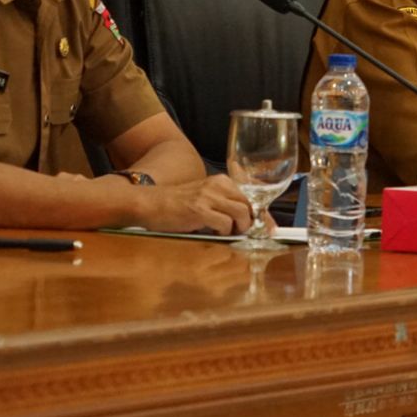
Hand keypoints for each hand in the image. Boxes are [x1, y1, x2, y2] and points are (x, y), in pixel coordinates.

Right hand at [136, 174, 252, 234]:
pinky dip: (224, 233)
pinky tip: (214, 234)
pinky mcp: (199, 210)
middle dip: (252, 223)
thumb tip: (244, 221)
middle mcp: (217, 185)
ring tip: (228, 234)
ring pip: (241, 213)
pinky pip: (225, 223)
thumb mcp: (203, 197)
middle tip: (245, 235)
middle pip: (249, 205)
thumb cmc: (175, 205)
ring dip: (239, 228)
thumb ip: (222, 204)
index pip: (249, 196)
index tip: (267, 228)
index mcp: (220, 181)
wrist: (149, 203)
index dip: (260, 214)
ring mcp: (208, 196)